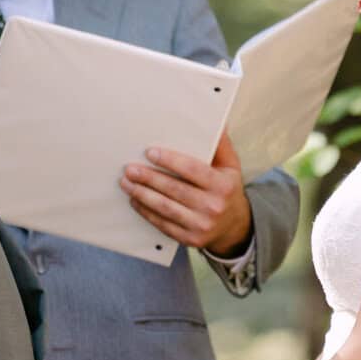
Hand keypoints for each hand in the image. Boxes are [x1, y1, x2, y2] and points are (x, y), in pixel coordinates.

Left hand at [121, 131, 252, 256]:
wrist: (234, 227)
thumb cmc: (226, 190)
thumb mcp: (230, 166)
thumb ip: (220, 144)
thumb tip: (218, 120)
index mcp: (223, 186)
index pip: (193, 170)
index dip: (170, 161)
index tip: (150, 152)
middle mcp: (213, 206)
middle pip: (175, 189)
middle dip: (149, 178)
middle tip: (130, 168)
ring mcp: (201, 225)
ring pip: (165, 208)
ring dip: (142, 194)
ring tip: (126, 182)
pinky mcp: (190, 239)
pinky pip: (163, 224)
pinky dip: (146, 212)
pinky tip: (135, 200)